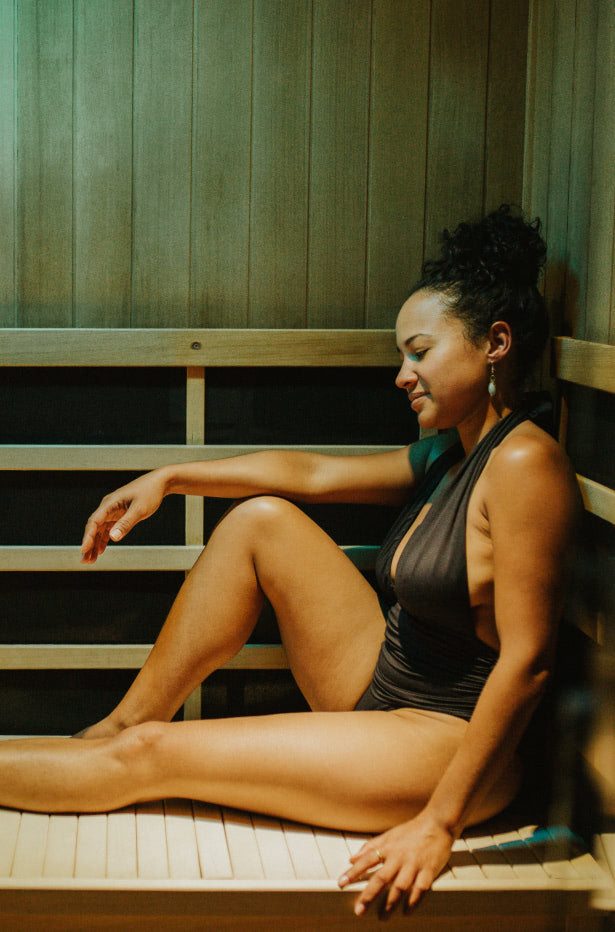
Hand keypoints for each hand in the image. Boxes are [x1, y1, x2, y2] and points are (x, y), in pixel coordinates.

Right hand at [80, 470, 166, 562]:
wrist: (159, 482)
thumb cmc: (150, 492)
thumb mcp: (140, 509)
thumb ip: (126, 523)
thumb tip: (113, 537)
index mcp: (110, 503)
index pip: (94, 521)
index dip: (88, 537)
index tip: (83, 549)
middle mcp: (108, 507)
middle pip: (94, 528)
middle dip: (88, 544)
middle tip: (85, 561)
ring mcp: (113, 511)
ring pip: (100, 530)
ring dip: (94, 544)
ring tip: (90, 560)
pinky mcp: (119, 515)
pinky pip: (108, 529)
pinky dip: (104, 540)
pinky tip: (100, 551)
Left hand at [338, 810, 454, 915]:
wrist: (437, 823)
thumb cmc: (412, 831)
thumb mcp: (389, 835)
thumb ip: (370, 846)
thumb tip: (351, 858)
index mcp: (388, 847)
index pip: (366, 860)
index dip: (353, 872)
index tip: (341, 884)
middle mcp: (399, 856)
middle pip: (381, 877)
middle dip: (369, 894)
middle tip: (359, 910)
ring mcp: (414, 864)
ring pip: (400, 886)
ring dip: (390, 903)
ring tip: (382, 917)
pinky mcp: (429, 870)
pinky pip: (420, 889)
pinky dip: (413, 901)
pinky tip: (406, 911)